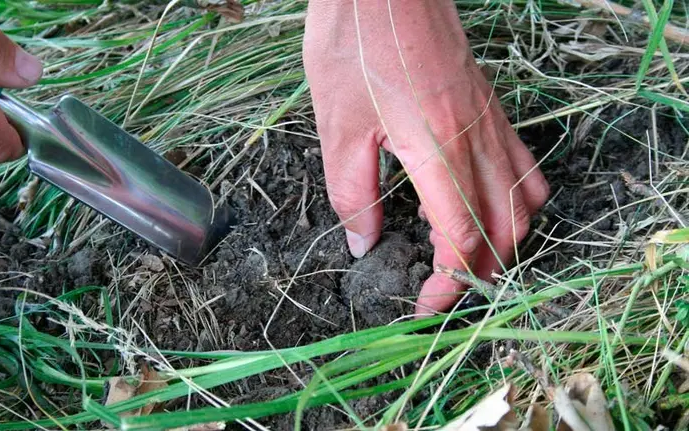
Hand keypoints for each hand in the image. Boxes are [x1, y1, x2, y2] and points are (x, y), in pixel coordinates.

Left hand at [303, 1, 549, 312]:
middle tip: (442, 289)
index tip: (425, 306)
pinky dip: (510, 200)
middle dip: (479, 272)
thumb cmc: (353, 43)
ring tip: (462, 254)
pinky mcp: (490, 106)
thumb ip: (352, 194)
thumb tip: (363, 244)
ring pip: (524, 201)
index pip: (461, 238)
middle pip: (504, 229)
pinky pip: (522, 165)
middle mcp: (477, 139)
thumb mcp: (338, 127)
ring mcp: (491, 121)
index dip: (448, 283)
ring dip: (502, 241)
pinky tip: (474, 200)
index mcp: (439, 149)